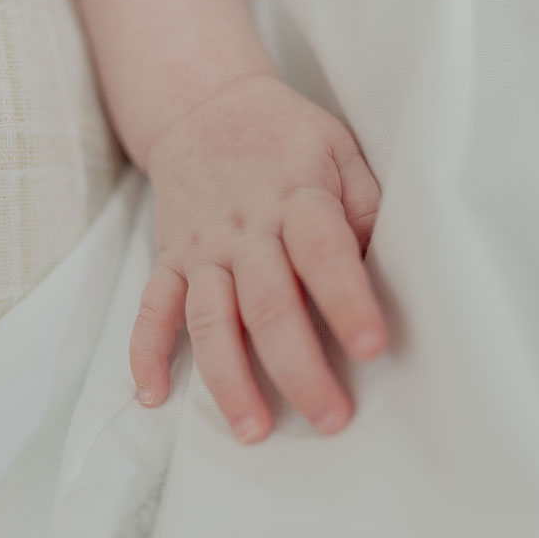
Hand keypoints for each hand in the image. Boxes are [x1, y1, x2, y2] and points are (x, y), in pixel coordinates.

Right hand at [129, 75, 386, 442]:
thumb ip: (366, 207)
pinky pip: (151, 308)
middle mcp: (245, 229)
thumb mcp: (341, 151)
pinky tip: (154, 396)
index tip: (373, 348)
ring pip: (209, 320)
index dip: (347, 302)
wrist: (206, 106)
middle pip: (267, 305)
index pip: (323, 255)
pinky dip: (145, 351)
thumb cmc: (287, 136)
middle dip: (298, 367)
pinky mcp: (170, 259)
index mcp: (297, 198)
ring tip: (253, 431)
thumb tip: (393, 270)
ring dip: (228, 378)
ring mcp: (201, 248)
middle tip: (328, 419)